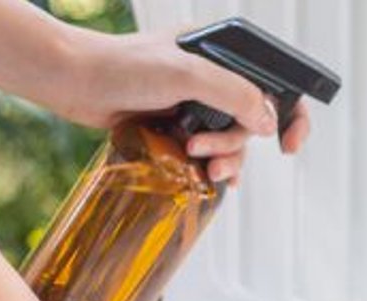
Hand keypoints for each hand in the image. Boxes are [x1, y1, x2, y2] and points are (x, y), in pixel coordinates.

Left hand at [54, 28, 314, 184]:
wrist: (74, 81)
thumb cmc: (124, 66)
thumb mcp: (187, 73)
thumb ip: (233, 94)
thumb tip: (268, 122)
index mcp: (224, 54)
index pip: (275, 83)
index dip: (292, 115)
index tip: (287, 145)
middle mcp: (214, 78)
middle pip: (252, 123)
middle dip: (235, 144)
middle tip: (204, 151)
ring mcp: (195, 104)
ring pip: (230, 142)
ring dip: (222, 159)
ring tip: (200, 168)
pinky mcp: (176, 126)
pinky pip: (206, 153)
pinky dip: (209, 168)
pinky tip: (207, 180)